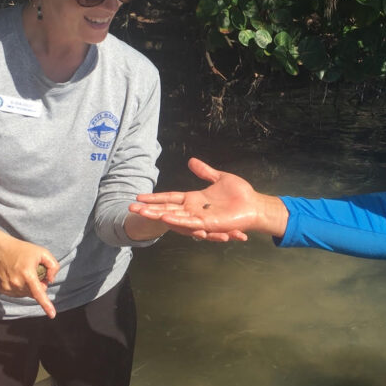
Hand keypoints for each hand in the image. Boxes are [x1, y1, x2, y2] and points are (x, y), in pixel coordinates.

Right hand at [0, 238, 58, 317]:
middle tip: (34, 271)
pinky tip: (15, 276)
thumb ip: (53, 266)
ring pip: (25, 294)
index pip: (38, 293)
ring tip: (23, 272)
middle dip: (38, 284)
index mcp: (27, 274)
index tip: (52, 315)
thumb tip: (49, 281)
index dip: (46, 304)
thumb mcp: (43, 253)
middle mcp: (16, 283)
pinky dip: (19, 287)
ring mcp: (7, 287)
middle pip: (35, 292)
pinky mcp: (1, 289)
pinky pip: (16, 293)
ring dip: (28, 286)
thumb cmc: (23, 250)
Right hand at [130, 157, 287, 240]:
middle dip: (149, 209)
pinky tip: (165, 217)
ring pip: (174, 217)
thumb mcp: (219, 178)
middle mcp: (193, 210)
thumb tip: (191, 161)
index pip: (169, 198)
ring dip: (158, 215)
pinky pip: (190, 223)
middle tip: (131, 208)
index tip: (139, 198)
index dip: (154, 198)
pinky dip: (177, 220)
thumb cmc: (239, 194)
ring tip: (142, 213)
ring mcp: (199, 218)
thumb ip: (204, 171)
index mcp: (194, 199)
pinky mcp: (207, 224)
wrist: (254, 206)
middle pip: (167, 209)